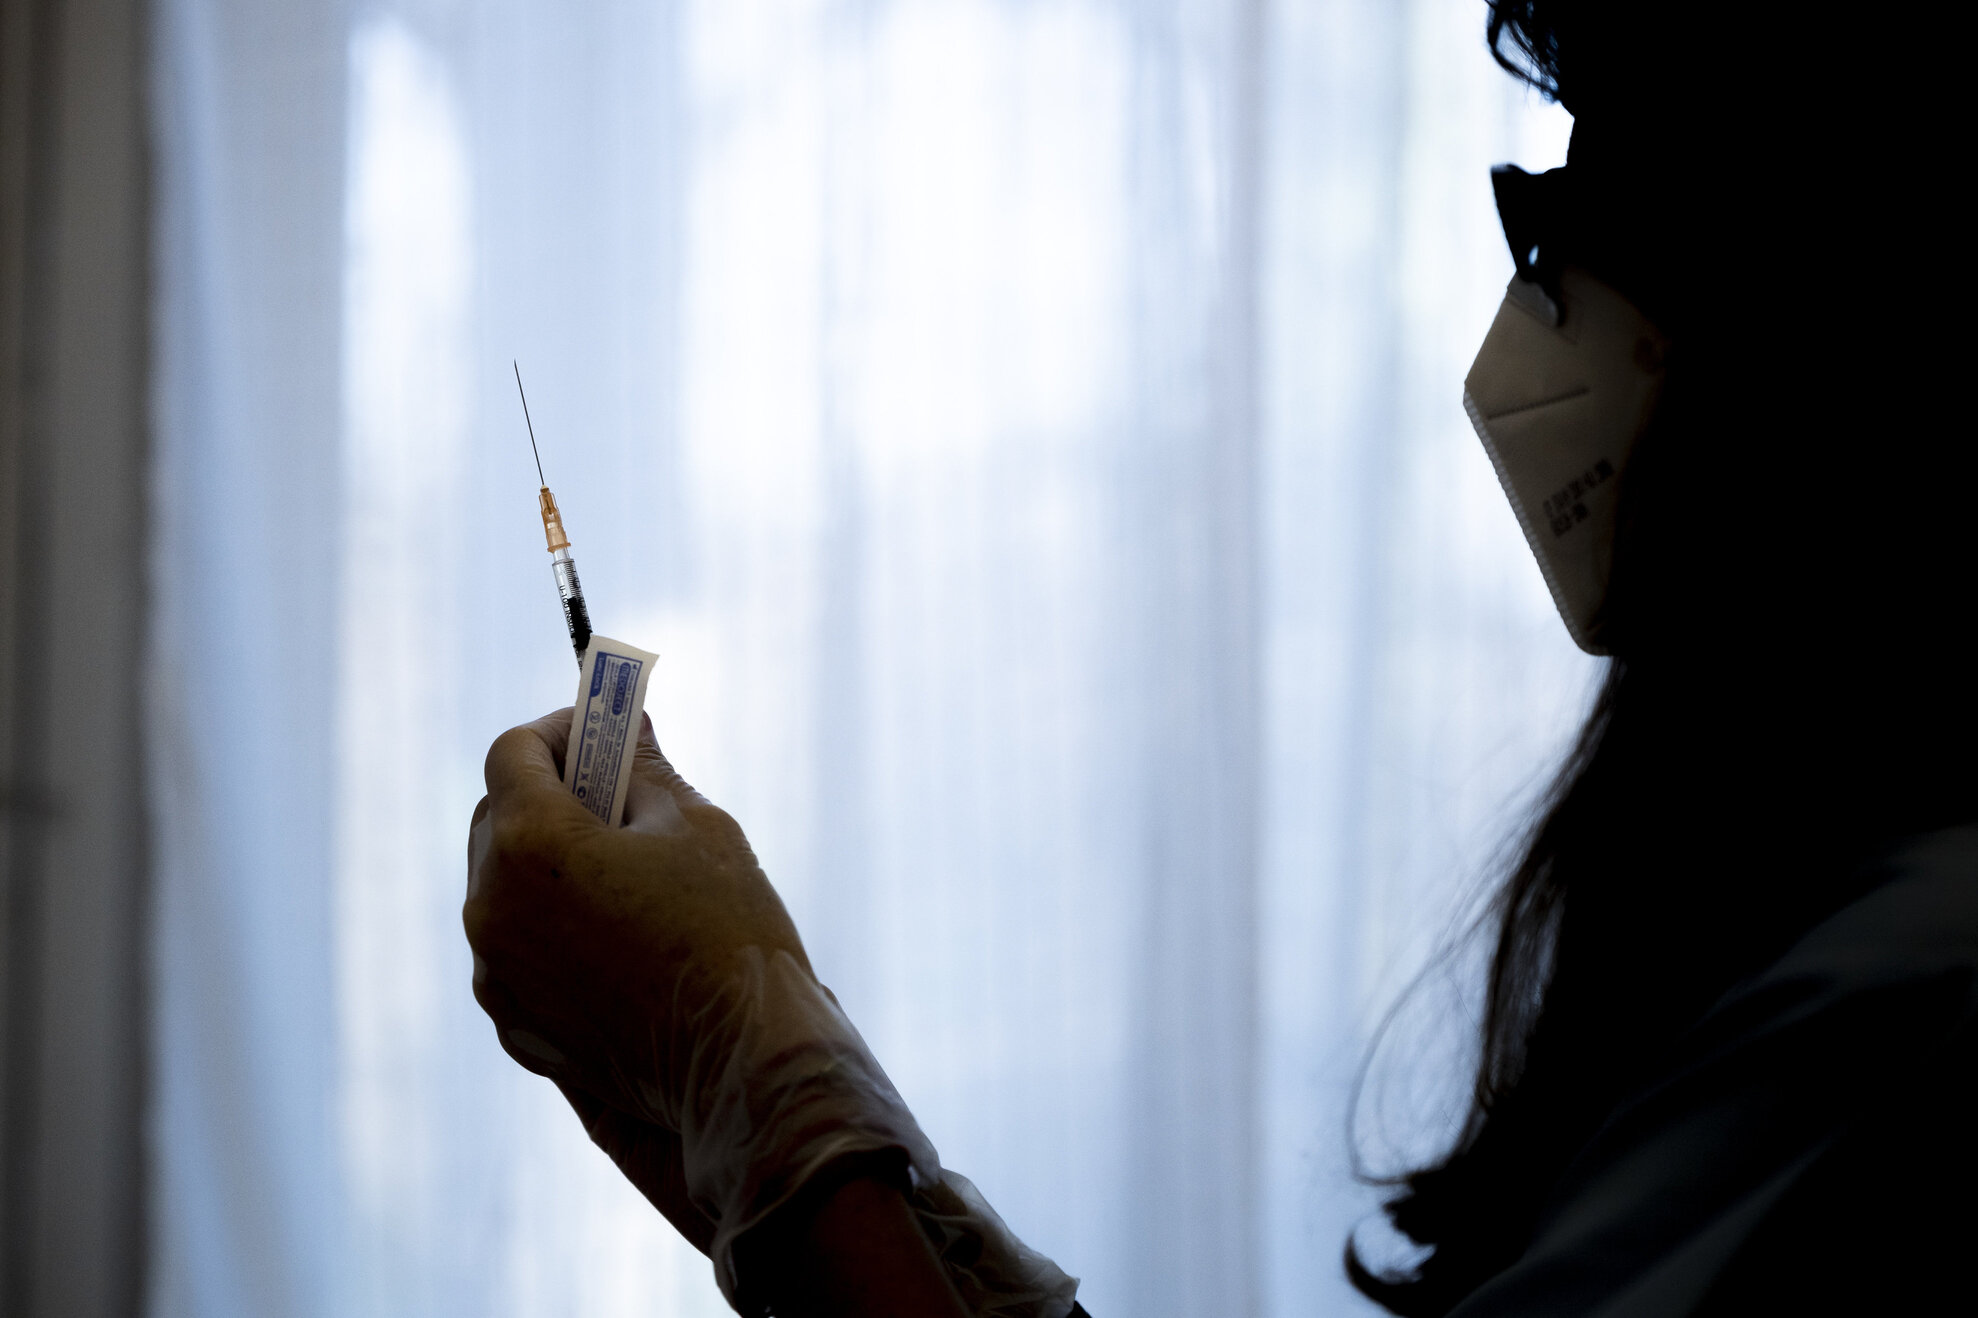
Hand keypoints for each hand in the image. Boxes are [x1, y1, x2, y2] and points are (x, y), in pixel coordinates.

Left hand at [464, 710, 807, 1231]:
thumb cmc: (729, 931)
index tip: (602, 732)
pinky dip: (550, 928)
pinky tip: (616, 934)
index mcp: (531, 844)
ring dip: (546, 865)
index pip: (513, 752)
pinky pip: (515, 951)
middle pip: (496, 818)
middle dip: (548, 794)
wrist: (743, 1063)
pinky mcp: (512, 1024)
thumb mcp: (697, 826)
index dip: (558, 730)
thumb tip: (628, 727)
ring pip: (502, 889)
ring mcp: (495, 973)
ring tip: (621, 870)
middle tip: (615, 792)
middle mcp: (491, 907)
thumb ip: (644, 769)